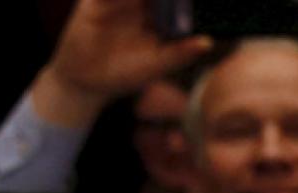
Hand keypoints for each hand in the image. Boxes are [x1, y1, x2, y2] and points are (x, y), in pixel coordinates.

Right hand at [35, 0, 212, 128]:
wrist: (86, 80)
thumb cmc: (127, 72)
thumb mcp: (157, 64)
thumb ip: (181, 52)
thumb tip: (207, 42)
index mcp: (159, 16)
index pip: (175, 2)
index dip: (184, 1)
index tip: (210, 1)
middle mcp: (140, 4)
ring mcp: (118, 0)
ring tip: (151, 1)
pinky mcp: (95, 1)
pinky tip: (126, 1)